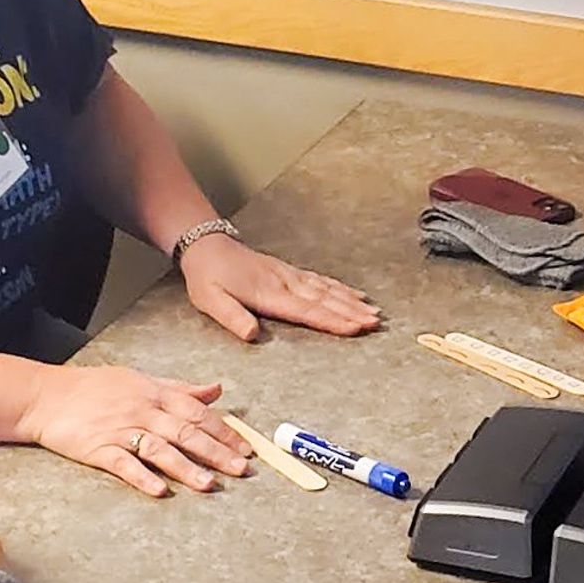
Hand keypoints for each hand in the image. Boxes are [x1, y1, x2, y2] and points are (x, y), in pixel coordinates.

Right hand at [14, 362, 251, 496]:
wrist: (50, 396)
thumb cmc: (97, 387)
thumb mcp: (142, 380)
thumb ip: (180, 388)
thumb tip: (215, 390)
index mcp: (156, 393)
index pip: (197, 412)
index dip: (223, 431)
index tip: (245, 448)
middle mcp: (143, 410)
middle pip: (185, 432)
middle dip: (216, 451)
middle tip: (240, 469)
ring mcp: (120, 430)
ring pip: (160, 449)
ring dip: (186, 468)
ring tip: (209, 484)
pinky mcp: (98, 449)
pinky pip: (124, 464)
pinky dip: (142, 477)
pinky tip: (160, 491)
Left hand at [178, 232, 380, 341]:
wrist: (207, 246)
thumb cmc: (208, 277)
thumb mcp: (212, 301)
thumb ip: (233, 317)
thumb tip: (253, 335)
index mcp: (269, 293)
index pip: (307, 311)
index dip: (333, 320)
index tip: (355, 327)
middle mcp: (285, 283)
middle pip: (324, 300)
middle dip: (352, 312)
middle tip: (375, 322)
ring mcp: (289, 275)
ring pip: (326, 289)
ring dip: (351, 301)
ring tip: (373, 311)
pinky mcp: (289, 272)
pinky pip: (320, 280)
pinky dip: (340, 288)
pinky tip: (353, 294)